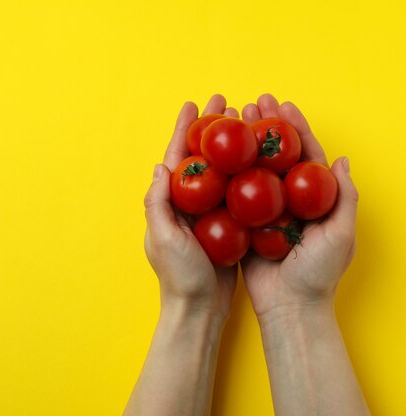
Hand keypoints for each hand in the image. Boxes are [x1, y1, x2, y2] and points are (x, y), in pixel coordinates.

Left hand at [144, 95, 238, 318]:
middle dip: (210, 130)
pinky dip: (244, 174)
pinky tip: (259, 161)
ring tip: (244, 124)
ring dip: (230, 147)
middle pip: (201, 157)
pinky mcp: (227, 226)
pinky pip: (236, 193)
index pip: (177, 157)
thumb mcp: (163, 237)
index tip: (193, 104)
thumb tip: (160, 166)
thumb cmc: (179, 276)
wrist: (199, 309)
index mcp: (169, 202)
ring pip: (220, 171)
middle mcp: (187, 204)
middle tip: (226, 103)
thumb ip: (158, 203)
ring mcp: (207, 214)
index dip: (185, 130)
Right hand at [240, 94, 358, 320]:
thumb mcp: (340, 236)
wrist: (289, 308)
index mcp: (314, 199)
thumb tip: (341, 160)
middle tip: (251, 104)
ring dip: (242, 145)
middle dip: (264, 128)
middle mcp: (287, 201)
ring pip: (252, 171)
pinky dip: (224, 176)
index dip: (295, 128)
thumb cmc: (318, 275)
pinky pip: (232, 197)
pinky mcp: (243, 225)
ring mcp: (264, 212)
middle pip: (275, 156)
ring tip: (231, 121)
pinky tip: (214, 158)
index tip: (282, 105)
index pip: (305, 155)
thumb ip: (344, 198)